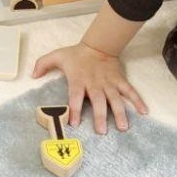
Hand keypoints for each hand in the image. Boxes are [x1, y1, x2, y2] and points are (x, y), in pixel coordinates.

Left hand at [32, 42, 147, 134]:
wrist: (98, 45)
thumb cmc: (76, 55)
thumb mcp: (57, 56)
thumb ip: (43, 64)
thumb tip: (32, 75)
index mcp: (79, 79)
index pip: (75, 95)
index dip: (73, 109)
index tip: (73, 123)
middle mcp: (95, 83)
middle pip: (98, 101)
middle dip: (100, 116)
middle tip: (102, 131)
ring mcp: (109, 83)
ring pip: (115, 99)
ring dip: (120, 113)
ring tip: (123, 127)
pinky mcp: (120, 81)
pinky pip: (130, 91)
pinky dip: (138, 101)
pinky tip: (144, 112)